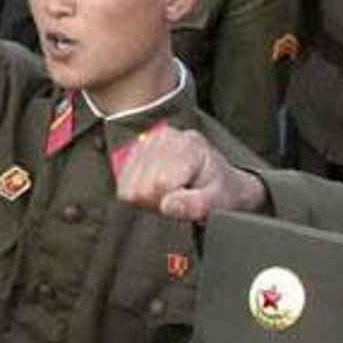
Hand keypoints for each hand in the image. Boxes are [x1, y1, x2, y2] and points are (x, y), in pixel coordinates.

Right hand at [111, 125, 270, 224]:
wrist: (218, 179)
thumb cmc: (219, 189)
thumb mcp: (219, 201)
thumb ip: (196, 205)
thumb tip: (168, 206)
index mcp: (188, 145)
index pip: (160, 184)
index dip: (171, 201)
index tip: (186, 200)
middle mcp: (165, 137)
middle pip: (141, 186)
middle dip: (158, 199)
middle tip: (179, 197)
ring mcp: (147, 141)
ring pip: (128, 185)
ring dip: (148, 196)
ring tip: (170, 192)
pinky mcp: (135, 149)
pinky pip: (123, 182)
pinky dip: (139, 190)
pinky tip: (157, 187)